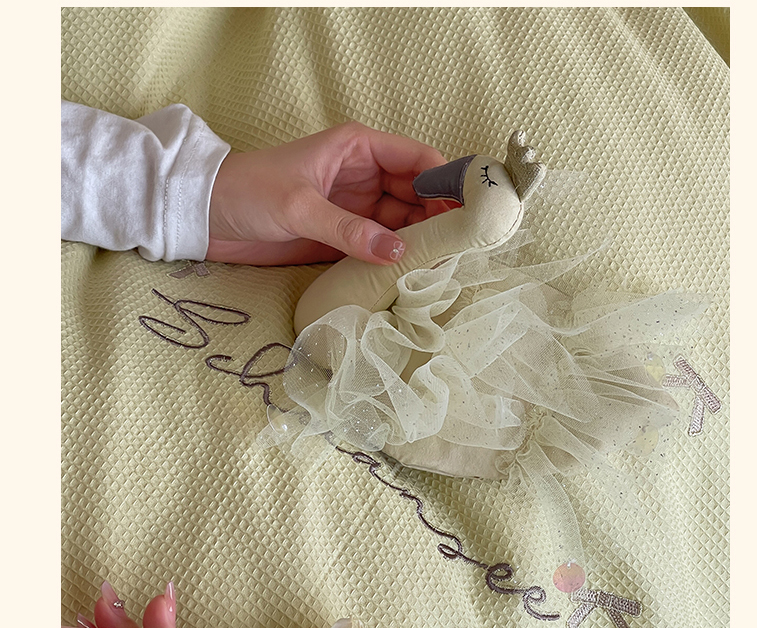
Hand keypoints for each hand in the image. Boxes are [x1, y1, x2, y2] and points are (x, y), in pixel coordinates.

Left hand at [206, 121, 452, 265]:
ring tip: (446, 265)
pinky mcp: (345, 237)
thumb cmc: (249, 192)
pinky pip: (382, 246)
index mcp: (358, 148)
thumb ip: (349, 231)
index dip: (448, 180)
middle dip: (441, 217)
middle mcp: (365, 175)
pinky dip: (398, 258)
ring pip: (404, 224)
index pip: (419, 157)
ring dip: (422, 242)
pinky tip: (416, 273)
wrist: (208, 217)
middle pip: (419, 195)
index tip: (471, 207)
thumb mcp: (300, 207)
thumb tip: (397, 254)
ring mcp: (357, 208)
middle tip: (464, 248)